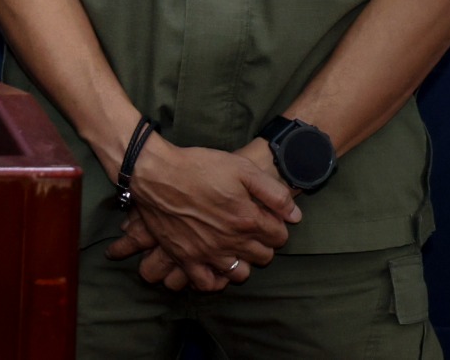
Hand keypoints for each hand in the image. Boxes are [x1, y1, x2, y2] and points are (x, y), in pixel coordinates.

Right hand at [103, 135, 296, 291]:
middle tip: (249, 228)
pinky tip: (214, 265)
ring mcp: (208, 253)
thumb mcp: (240, 168)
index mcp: (248, 219)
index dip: (276, 225)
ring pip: (240, 273)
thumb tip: (295, 216)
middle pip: (263, 256)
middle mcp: (232, 241)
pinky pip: (207, 283)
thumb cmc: (198, 166)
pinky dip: (214, 279)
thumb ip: (273, 193)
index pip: (279, 236)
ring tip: (234, 247)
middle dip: (262, 243)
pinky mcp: (186, 258)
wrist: (155, 172)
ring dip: (242, 262)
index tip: (264, 216)